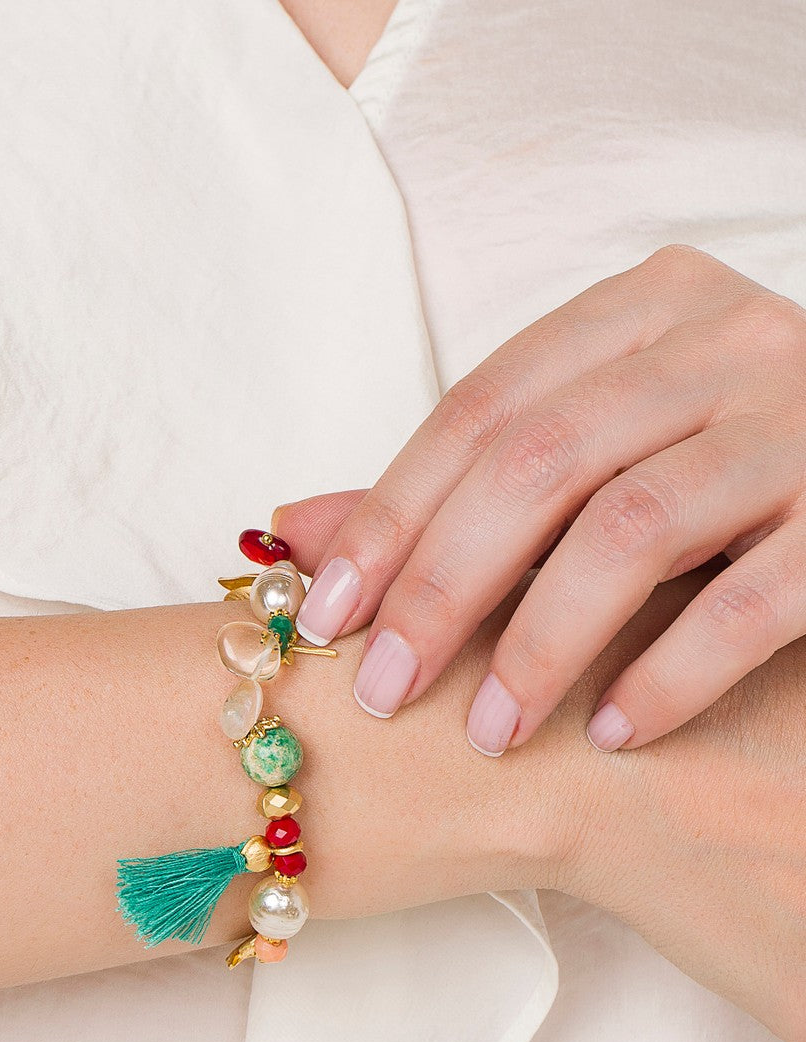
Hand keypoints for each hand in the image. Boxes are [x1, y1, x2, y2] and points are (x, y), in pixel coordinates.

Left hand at [276, 246, 805, 754]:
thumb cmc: (729, 468)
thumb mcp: (605, 446)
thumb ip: (466, 483)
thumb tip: (288, 529)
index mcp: (646, 307)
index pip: (483, 406)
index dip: (391, 512)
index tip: (325, 615)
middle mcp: (726, 339)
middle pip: (542, 460)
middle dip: (445, 585)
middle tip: (383, 691)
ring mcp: (804, 416)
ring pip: (635, 526)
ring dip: (542, 642)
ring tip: (492, 732)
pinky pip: (751, 599)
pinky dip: (671, 672)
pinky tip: (613, 733)